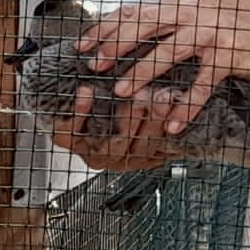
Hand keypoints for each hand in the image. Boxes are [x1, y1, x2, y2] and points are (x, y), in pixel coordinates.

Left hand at [52, 83, 184, 170]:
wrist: (68, 106)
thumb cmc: (114, 106)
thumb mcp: (144, 110)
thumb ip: (161, 109)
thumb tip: (184, 97)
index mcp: (139, 155)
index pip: (157, 146)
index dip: (165, 124)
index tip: (173, 101)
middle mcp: (116, 158)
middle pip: (137, 146)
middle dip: (149, 120)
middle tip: (157, 96)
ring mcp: (91, 151)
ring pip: (111, 141)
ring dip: (123, 118)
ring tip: (129, 96)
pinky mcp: (66, 140)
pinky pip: (72, 130)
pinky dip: (80, 111)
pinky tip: (87, 92)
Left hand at [70, 0, 249, 141]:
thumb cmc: (231, 31)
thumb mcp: (195, 21)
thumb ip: (167, 25)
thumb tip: (128, 37)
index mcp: (179, 4)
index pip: (134, 12)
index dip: (105, 27)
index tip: (81, 44)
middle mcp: (192, 13)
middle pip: (144, 26)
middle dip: (115, 46)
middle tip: (94, 66)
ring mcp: (211, 33)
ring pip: (168, 53)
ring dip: (141, 74)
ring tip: (120, 93)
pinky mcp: (229, 56)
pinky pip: (202, 85)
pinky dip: (186, 107)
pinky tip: (172, 125)